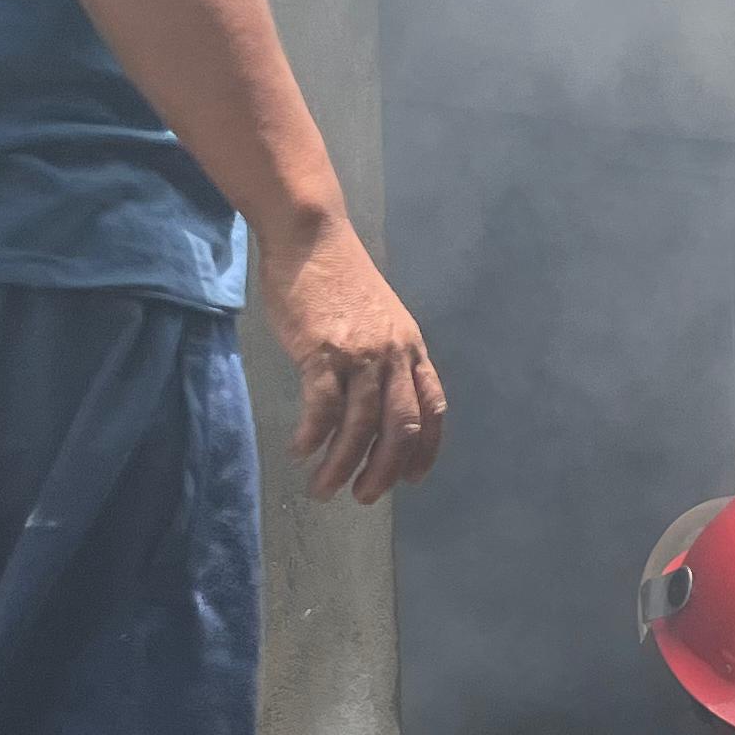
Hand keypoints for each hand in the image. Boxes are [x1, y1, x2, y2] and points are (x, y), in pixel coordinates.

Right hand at [264, 213, 446, 502]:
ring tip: (323, 488)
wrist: (312, 237)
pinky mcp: (323, 352)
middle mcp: (394, 356)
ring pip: (360, 427)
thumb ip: (387, 357)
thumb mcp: (381, 319)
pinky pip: (323, 408)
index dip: (426, 450)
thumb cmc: (340, 279)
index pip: (433, 409)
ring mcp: (360, 354)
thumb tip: (380, 400)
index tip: (412, 479)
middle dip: (384, 471)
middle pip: (400, 428)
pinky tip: (301, 450)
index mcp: (412, 349)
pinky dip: (313, 436)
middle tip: (364, 496)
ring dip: (341, 465)